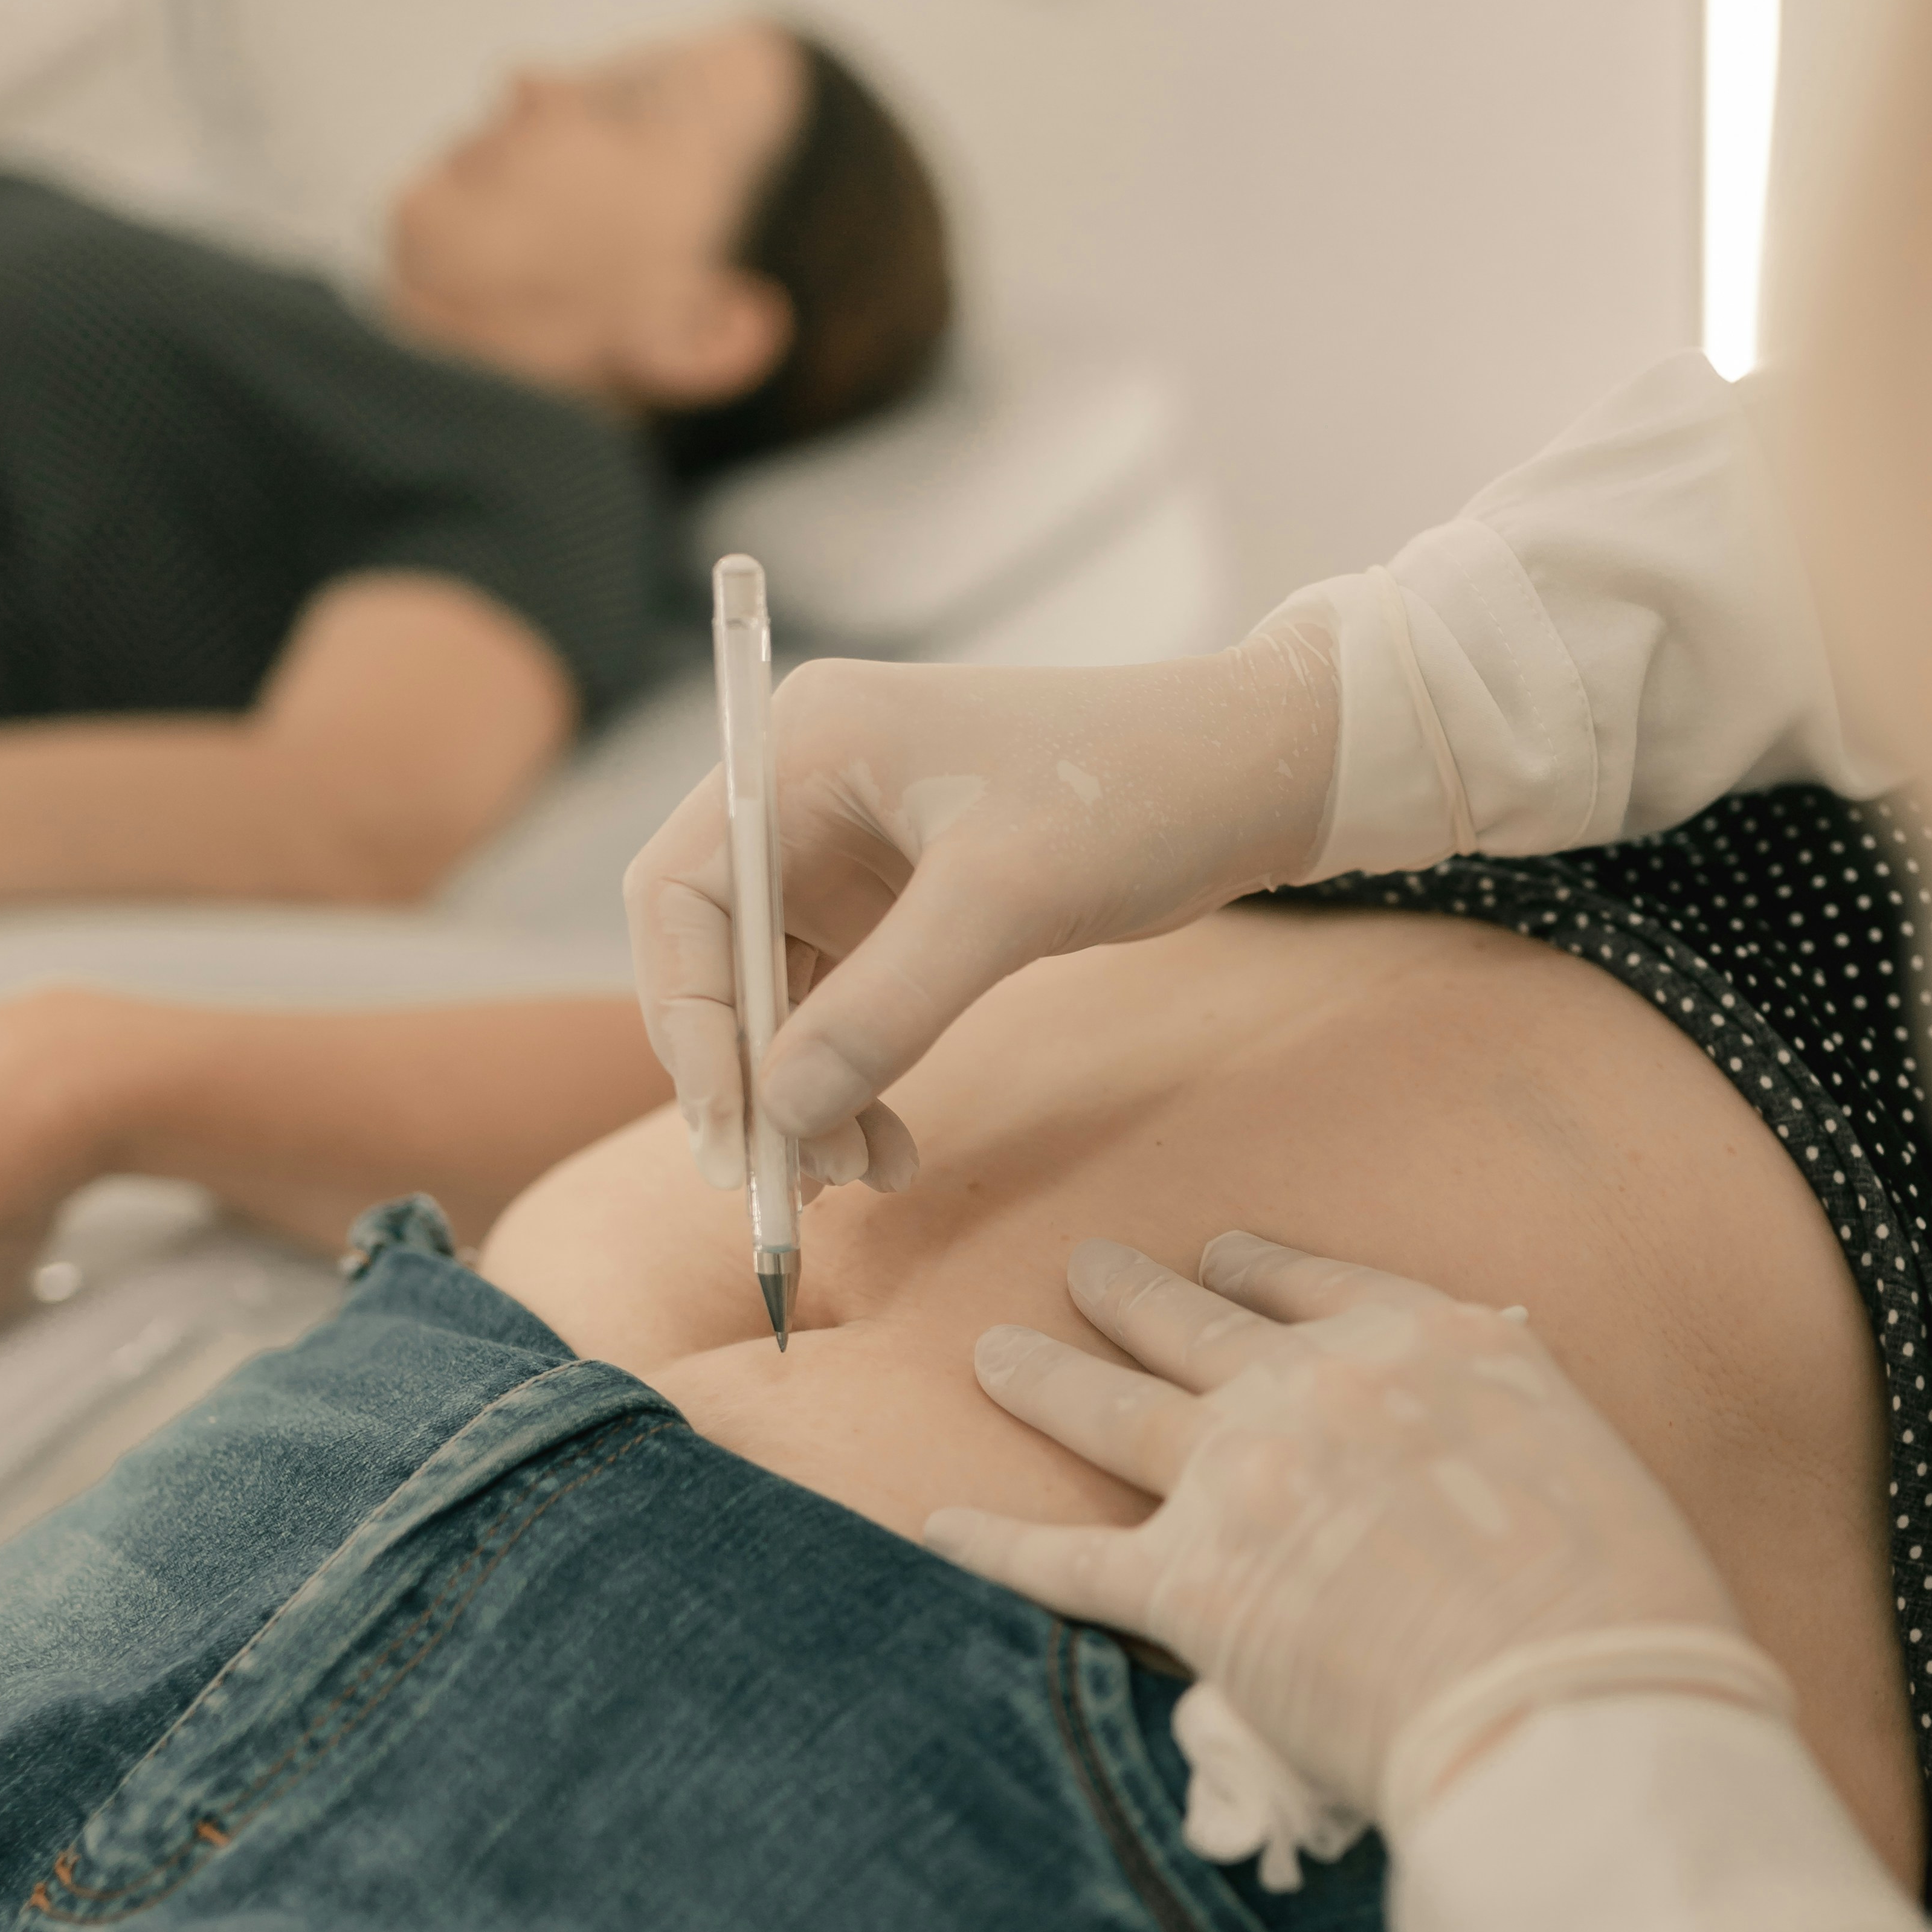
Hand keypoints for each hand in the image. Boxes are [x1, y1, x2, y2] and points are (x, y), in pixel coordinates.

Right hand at [623, 623, 1336, 1193]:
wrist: (1251, 772)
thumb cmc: (1132, 794)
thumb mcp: (1005, 902)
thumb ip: (888, 1007)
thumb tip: (783, 1114)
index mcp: (803, 748)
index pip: (680, 893)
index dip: (689, 1019)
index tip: (730, 1129)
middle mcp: (808, 791)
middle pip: (716, 952)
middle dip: (746, 1072)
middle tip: (785, 1183)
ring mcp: (852, 846)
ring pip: (779, 993)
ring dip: (802, 1091)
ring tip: (854, 1177)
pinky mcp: (902, 898)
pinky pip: (842, 1003)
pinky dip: (853, 1076)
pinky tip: (886, 1145)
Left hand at [921, 1230, 1736, 1829]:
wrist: (1574, 1703)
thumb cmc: (1620, 1608)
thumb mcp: (1581, 1465)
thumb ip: (1501, 1431)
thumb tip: (1475, 1434)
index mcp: (1427, 1345)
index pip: (1320, 1283)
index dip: (1260, 1269)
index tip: (1224, 1256)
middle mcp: (1316, 1386)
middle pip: (1197, 1324)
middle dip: (1132, 1294)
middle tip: (1089, 1269)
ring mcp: (1241, 1477)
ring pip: (1111, 1407)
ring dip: (1044, 1376)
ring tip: (994, 1354)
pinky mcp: (1187, 1585)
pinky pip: (1060, 1556)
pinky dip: (989, 1539)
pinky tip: (931, 1522)